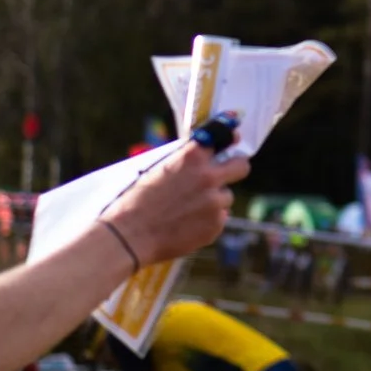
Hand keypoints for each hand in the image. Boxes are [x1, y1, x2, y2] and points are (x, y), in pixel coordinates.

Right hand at [104, 140, 248, 264]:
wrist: (128, 235)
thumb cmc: (135, 200)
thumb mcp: (157, 168)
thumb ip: (184, 163)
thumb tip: (203, 159)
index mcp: (191, 156)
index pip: (222, 135)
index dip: (229, 138)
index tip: (233, 139)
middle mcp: (209, 176)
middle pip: (241, 166)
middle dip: (235, 168)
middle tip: (225, 175)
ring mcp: (215, 202)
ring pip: (226, 197)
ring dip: (213, 200)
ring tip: (187, 209)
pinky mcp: (216, 224)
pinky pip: (219, 219)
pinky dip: (207, 221)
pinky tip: (185, 224)